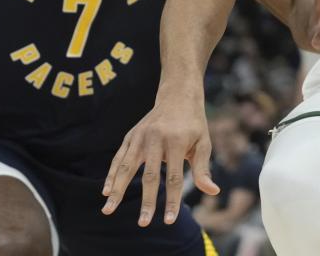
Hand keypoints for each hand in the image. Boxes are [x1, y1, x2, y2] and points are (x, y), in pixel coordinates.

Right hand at [101, 94, 218, 224]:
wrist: (178, 96)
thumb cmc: (194, 124)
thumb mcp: (203, 143)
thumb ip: (203, 169)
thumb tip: (213, 191)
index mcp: (176, 142)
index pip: (174, 177)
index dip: (172, 200)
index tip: (169, 220)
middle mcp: (156, 139)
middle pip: (149, 175)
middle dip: (146, 201)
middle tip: (143, 223)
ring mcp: (140, 136)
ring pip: (126, 167)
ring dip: (117, 190)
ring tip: (108, 210)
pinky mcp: (131, 135)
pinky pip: (118, 158)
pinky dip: (111, 175)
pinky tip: (106, 191)